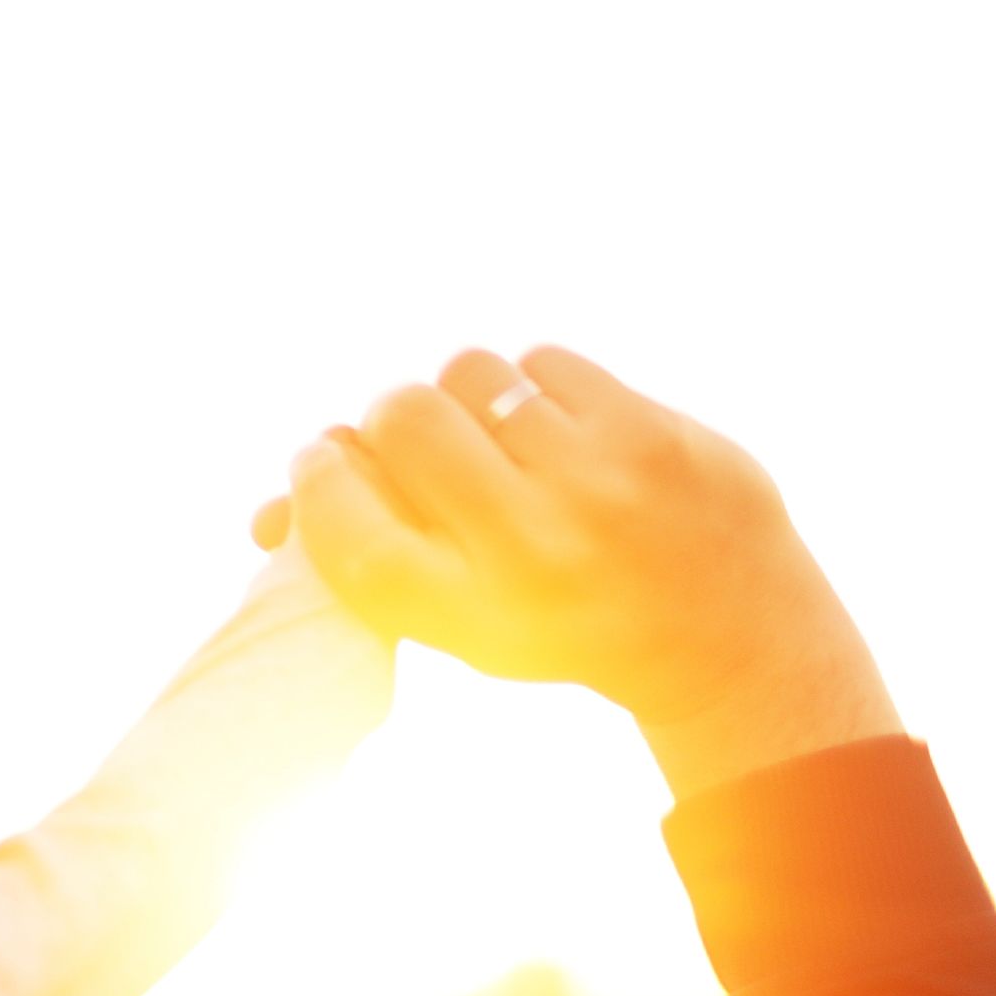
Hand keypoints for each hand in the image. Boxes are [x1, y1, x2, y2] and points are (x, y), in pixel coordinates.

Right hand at [251, 350, 898, 800]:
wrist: (723, 633)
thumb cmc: (560, 622)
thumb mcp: (462, 620)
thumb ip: (374, 558)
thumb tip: (271, 509)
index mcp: (465, 613)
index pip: (341, 525)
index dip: (314, 484)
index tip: (319, 465)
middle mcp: (525, 550)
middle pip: (399, 422)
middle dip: (391, 420)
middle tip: (411, 438)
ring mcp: (592, 484)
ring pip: (469, 374)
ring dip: (466, 395)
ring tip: (495, 434)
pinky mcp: (647, 431)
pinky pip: (543, 362)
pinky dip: (537, 388)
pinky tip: (560, 430)